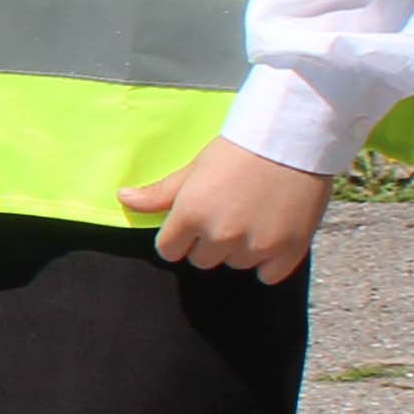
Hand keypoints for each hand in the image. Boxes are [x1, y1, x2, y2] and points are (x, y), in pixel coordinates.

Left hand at [118, 139, 329, 282]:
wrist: (291, 138)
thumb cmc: (238, 150)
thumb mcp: (194, 168)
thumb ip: (160, 193)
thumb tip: (122, 198)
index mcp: (191, 215)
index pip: (168, 251)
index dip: (178, 237)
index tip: (192, 223)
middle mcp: (221, 235)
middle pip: (202, 260)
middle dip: (209, 242)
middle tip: (227, 213)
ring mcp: (256, 245)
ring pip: (235, 265)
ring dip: (240, 249)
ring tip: (253, 216)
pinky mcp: (288, 251)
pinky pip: (268, 275)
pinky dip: (269, 261)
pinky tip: (272, 234)